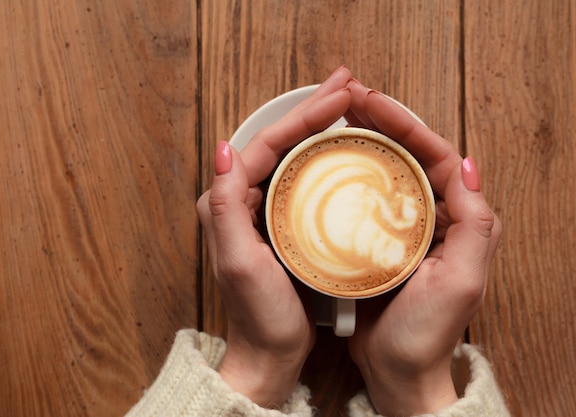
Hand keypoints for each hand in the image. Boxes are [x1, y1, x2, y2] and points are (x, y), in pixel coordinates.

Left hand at [195, 66, 351, 406]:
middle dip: (314, 110)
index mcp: (228, 200)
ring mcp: (264, 210)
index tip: (340, 96)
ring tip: (350, 105)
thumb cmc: (258, 314)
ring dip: (320, 127)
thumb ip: (225, 206)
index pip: (268, 142)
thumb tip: (224, 147)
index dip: (304, 115)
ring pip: (294, 155)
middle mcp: (241, 199)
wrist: (269, 353)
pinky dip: (324, 157)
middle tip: (348, 85)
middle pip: (281, 142)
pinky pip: (303, 178)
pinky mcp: (282, 223)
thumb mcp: (239, 261)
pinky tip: (345, 149)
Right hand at [345, 79, 501, 414]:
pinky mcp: (376, 241)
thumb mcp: (461, 280)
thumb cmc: (428, 333)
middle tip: (350, 99)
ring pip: (386, 171)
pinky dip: (351, 173)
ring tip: (339, 118)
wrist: (398, 371)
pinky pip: (366, 196)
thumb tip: (467, 164)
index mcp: (459, 221)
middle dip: (383, 123)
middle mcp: (433, 218)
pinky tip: (330, 161)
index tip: (373, 103)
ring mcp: (403, 228)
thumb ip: (474, 224)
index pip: (437, 156)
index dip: (407, 124)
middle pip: (410, 156)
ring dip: (366, 141)